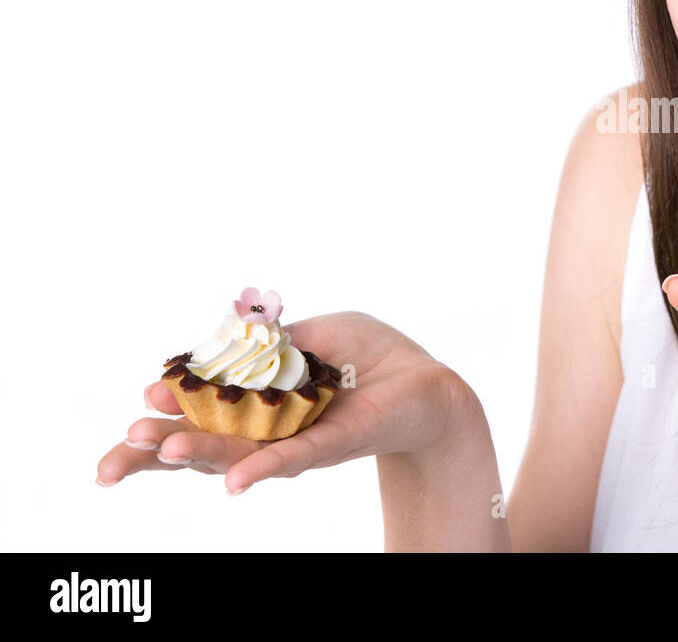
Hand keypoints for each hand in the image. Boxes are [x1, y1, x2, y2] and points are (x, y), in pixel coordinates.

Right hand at [96, 311, 463, 495]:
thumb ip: (269, 343)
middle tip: (117, 453)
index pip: (195, 410)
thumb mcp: (313, 332)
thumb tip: (223, 349)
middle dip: (153, 450)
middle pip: (198, 444)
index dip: (165, 408)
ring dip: (195, 454)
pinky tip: (231, 483)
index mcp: (252, 400)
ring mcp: (290, 442)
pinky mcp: (326, 445)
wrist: (422, 380)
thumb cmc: (365, 353)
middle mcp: (264, 428)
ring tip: (155, 454)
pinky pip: (289, 459)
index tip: (139, 399)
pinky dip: (260, 470)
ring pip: (234, 454)